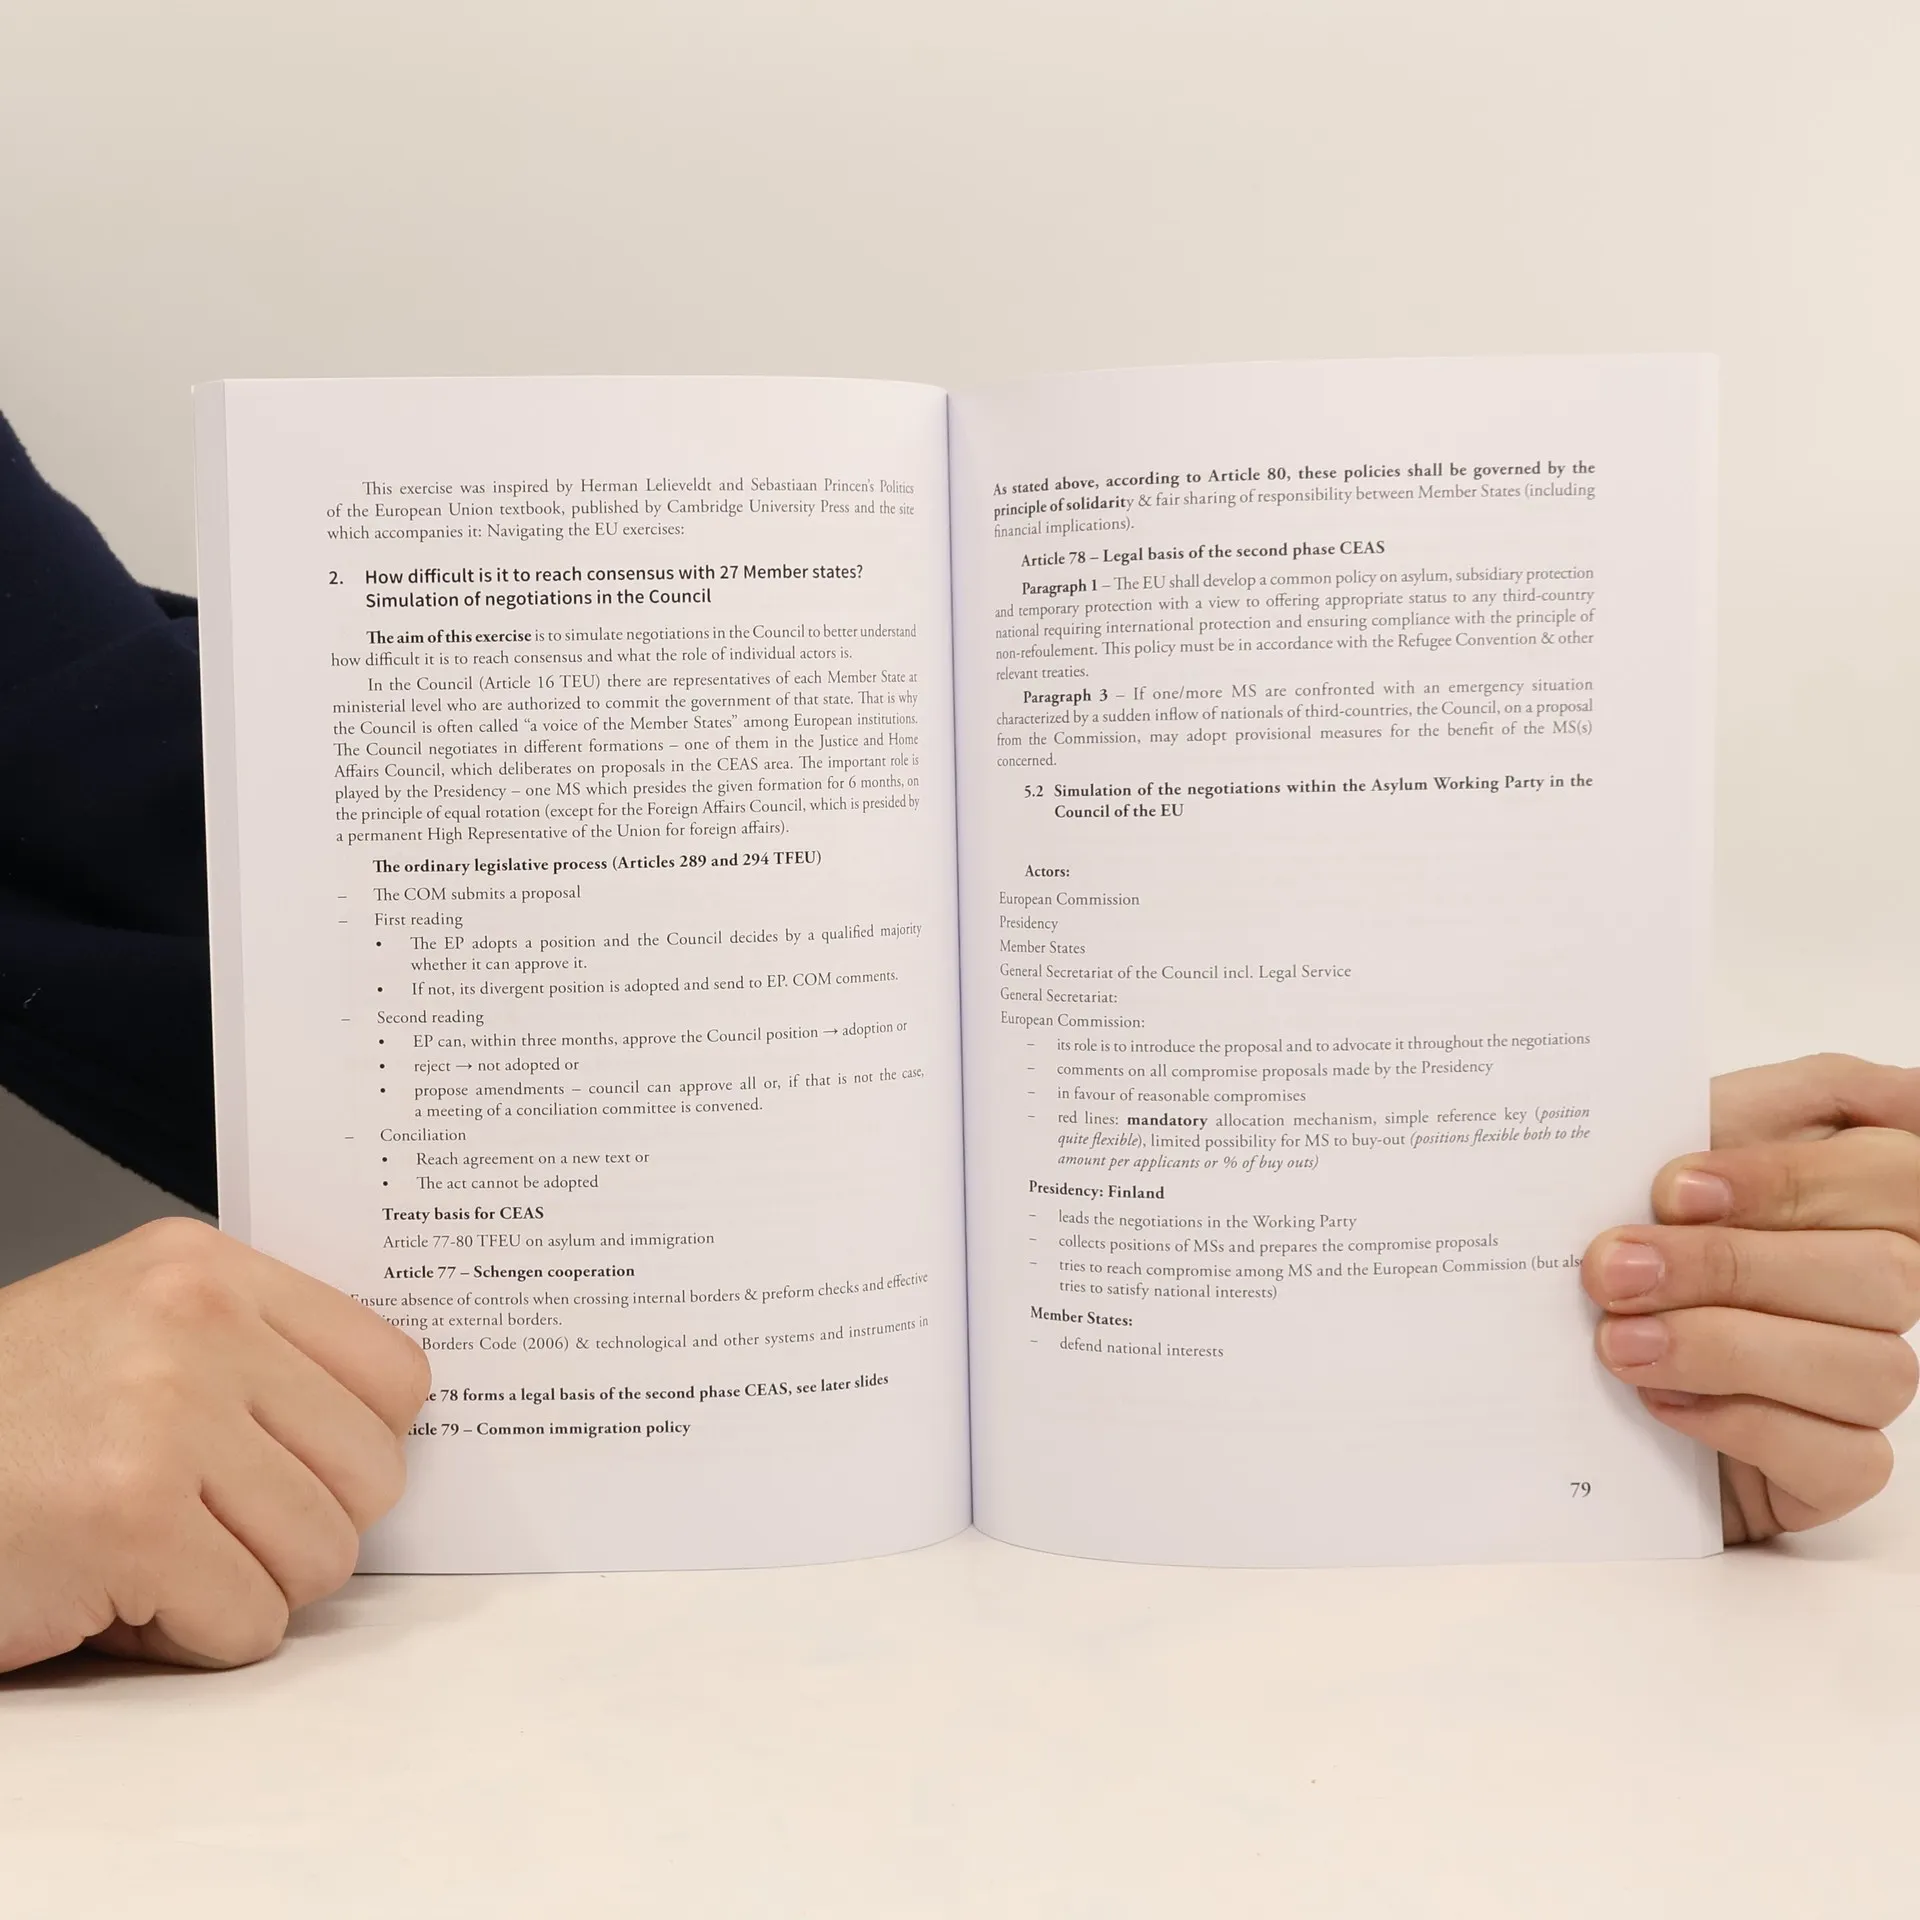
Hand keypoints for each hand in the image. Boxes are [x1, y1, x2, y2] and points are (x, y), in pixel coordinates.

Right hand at [0, 1218, 428, 1671]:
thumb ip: (257, 1360)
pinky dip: (190, 1637)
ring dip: (242, 1585)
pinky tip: (114, 1592)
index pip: (396, 1373)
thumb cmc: (5, 1423)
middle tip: (209, 1527)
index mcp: (207, 1270)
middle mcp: (195, 1322)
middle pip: (372, 1473)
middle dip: (301, 1528)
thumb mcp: (137, 1335)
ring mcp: (163, 1415)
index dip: (358, 1448)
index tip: (302, 1471)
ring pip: (323, 1555)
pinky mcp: (127, 1518)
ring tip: (150, 1553)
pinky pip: (251, 1621)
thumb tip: (385, 1434)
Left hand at [1584, 1054, 1919, 1541]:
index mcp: (1856, 1196)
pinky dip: (1745, 1425)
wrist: (1540, 1344)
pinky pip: (1845, 1459)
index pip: (1895, 1175)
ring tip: (1616, 1341)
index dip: (1790, 1182)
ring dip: (1726, 1349)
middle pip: (1886, 1275)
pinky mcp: (1840, 1470)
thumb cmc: (1627, 1233)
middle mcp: (1881, 1285)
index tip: (1672, 1188)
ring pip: (1875, 1369)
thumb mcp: (1664, 1145)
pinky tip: (1661, 1403)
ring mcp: (1867, 1381)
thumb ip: (1753, 1106)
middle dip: (1731, 1268)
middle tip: (1612, 1269)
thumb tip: (1895, 1088)